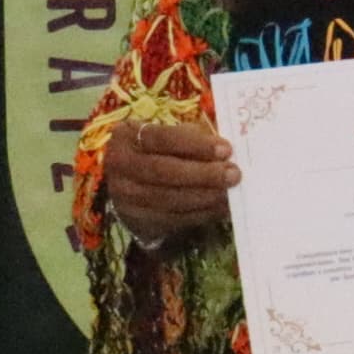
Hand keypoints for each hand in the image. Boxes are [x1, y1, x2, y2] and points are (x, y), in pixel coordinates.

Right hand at [104, 117, 238, 243]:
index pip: (162, 139)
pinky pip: (171, 218)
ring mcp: (124, 195)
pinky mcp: (136, 218)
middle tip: (234, 174)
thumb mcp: (173, 135)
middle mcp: (120, 165)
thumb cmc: (162, 150)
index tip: (226, 150)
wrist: (132, 179)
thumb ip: (195, 139)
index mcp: (128, 136)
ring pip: (167, 198)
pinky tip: (221, 207)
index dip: (196, 145)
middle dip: (203, 174)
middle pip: (163, 171)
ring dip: (205, 196)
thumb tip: (227, 152)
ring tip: (231, 192)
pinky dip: (201, 213)